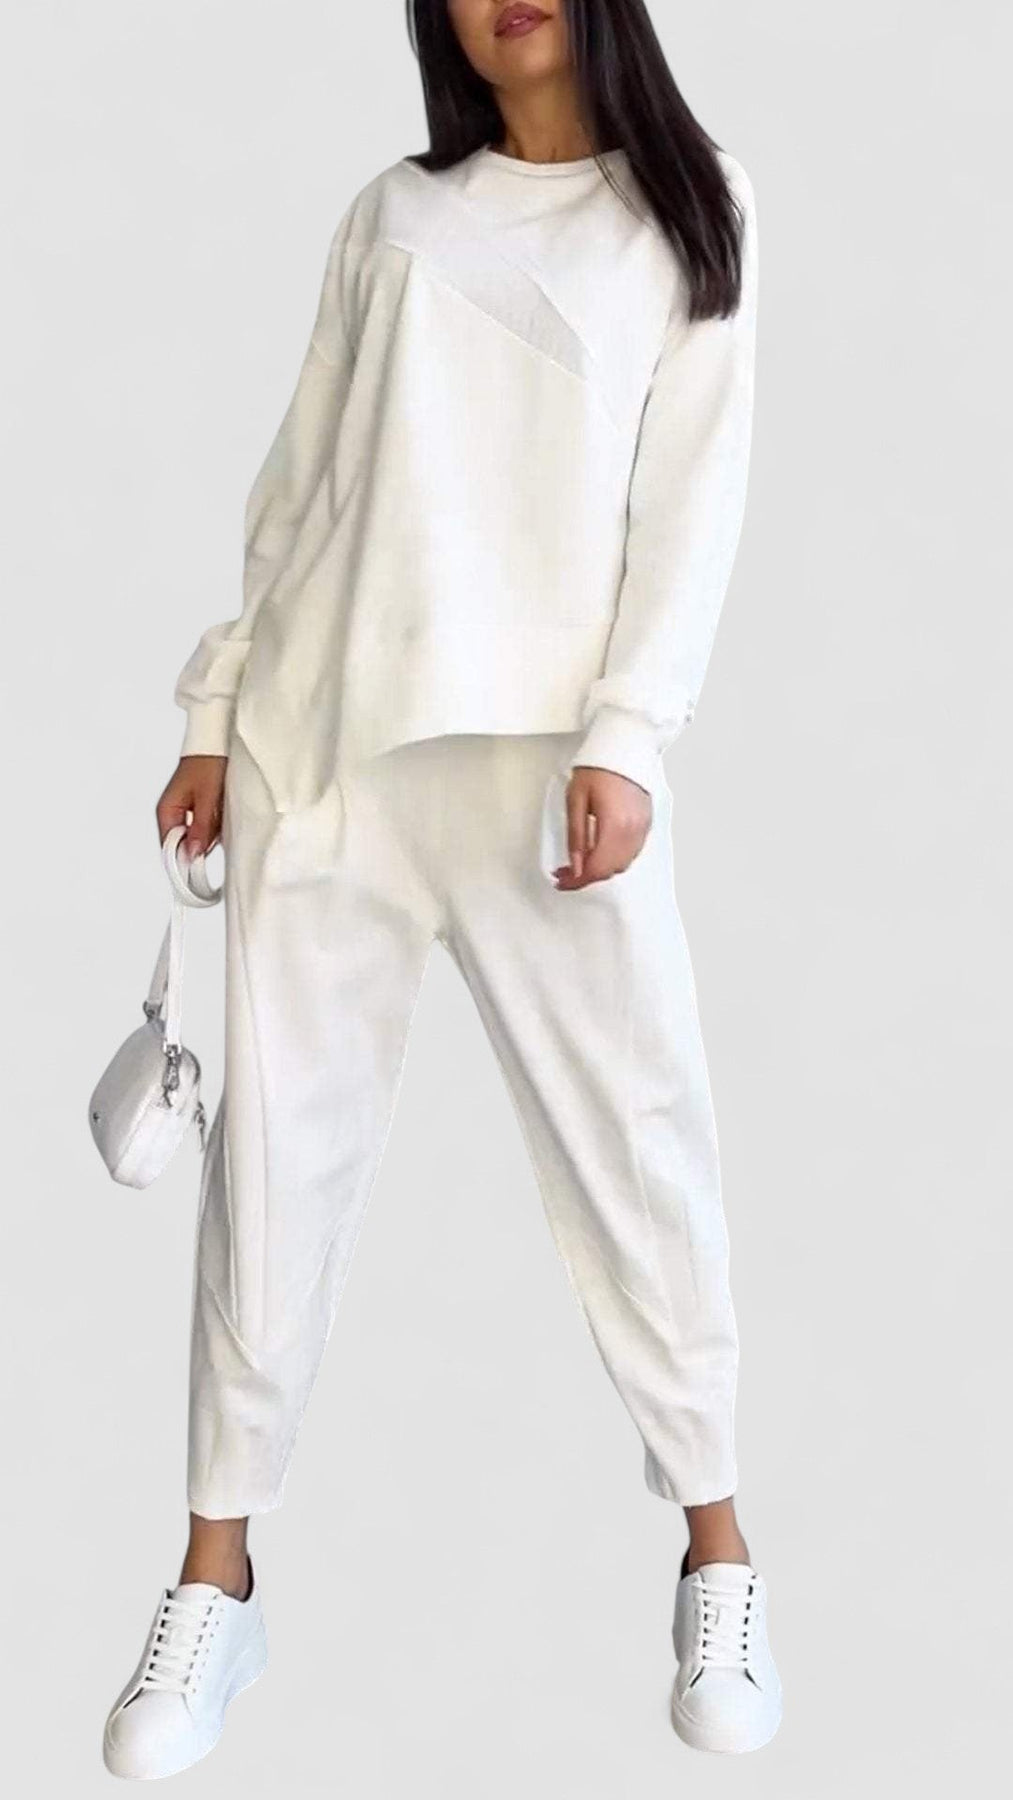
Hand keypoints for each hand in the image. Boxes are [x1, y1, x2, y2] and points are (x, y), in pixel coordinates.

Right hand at [156, 755, 227, 857]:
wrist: (215, 742)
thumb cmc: (208, 764)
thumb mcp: (208, 799)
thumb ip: (201, 827)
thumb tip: (193, 854)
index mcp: (166, 812)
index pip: (169, 848)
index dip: (184, 859)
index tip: (200, 867)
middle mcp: (171, 815)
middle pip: (182, 845)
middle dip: (200, 845)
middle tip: (215, 834)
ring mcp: (182, 813)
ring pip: (194, 838)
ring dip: (208, 836)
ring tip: (219, 818)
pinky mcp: (194, 810)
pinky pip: (202, 829)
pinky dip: (212, 828)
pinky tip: (221, 817)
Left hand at [553, 765, 651, 889]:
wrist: (624, 746)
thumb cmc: (598, 767)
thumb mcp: (576, 801)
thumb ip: (576, 837)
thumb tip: (576, 866)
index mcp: (614, 826)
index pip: (596, 868)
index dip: (577, 880)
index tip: (562, 881)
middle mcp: (633, 831)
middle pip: (610, 870)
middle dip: (587, 876)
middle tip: (566, 871)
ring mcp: (643, 828)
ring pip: (622, 865)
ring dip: (601, 869)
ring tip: (581, 861)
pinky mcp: (647, 823)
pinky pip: (632, 853)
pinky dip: (615, 858)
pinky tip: (600, 850)